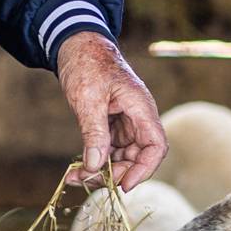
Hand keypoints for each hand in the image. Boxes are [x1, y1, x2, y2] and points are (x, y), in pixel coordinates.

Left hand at [54, 33, 165, 192]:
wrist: (76, 45)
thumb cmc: (87, 64)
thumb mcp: (88, 99)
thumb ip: (94, 132)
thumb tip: (96, 166)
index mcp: (141, 108)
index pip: (156, 146)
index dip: (144, 169)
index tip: (124, 185)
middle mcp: (138, 118)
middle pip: (138, 156)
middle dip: (116, 173)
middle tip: (89, 180)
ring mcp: (125, 122)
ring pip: (122, 156)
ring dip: (101, 171)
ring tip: (75, 177)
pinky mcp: (111, 123)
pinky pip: (108, 149)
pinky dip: (94, 161)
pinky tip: (76, 169)